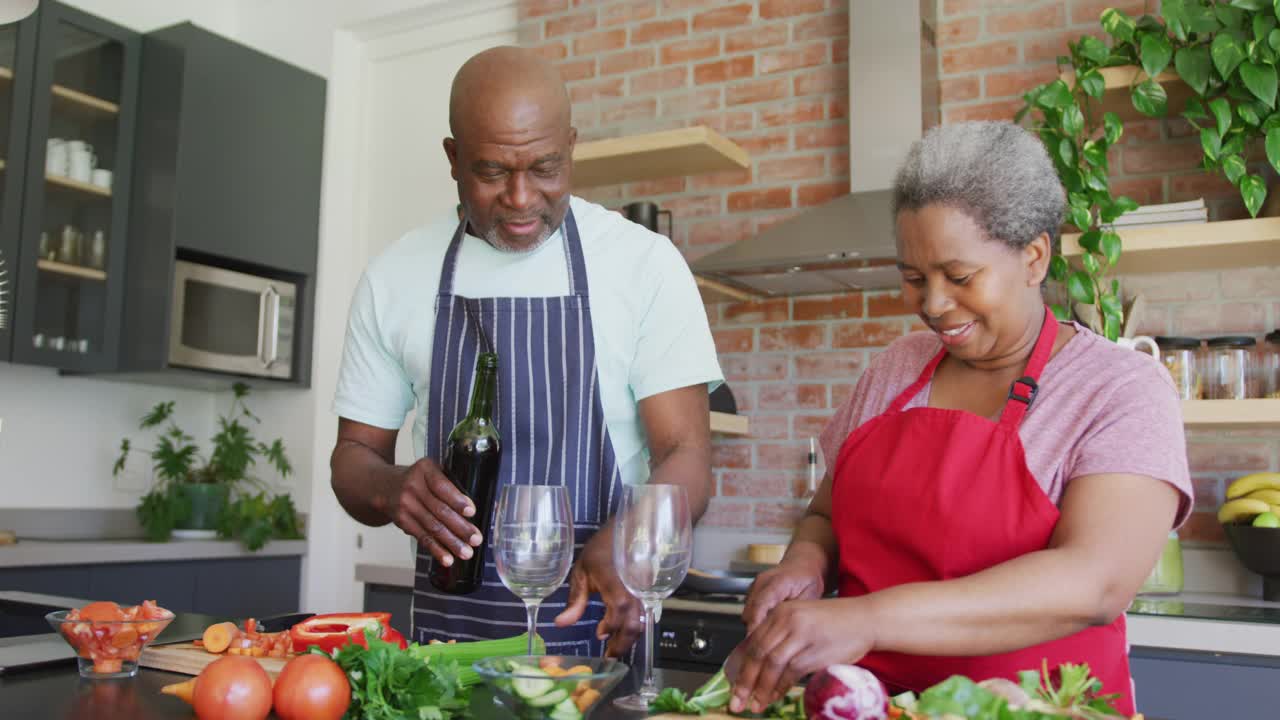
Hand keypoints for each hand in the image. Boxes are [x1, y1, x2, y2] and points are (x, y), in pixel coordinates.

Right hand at [374, 457, 480, 567]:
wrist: (385, 486)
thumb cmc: (418, 479)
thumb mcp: (431, 471)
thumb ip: (448, 483)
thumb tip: (471, 510)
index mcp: (424, 469)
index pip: (441, 486)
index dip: (457, 500)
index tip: (471, 512)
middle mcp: (412, 487)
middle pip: (439, 510)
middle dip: (460, 527)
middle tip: (476, 539)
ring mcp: (405, 505)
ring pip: (432, 527)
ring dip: (451, 542)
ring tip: (466, 553)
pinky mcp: (402, 522)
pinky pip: (422, 537)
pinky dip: (436, 549)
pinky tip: (448, 558)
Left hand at [554, 528, 642, 656]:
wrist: (629, 530)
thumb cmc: (603, 548)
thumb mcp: (582, 571)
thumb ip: (575, 599)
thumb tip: (560, 624)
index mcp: (614, 578)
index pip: (618, 607)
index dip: (610, 625)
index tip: (599, 634)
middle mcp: (633, 586)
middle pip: (634, 622)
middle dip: (623, 643)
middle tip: (609, 654)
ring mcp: (643, 589)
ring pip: (642, 620)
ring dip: (629, 637)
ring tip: (614, 645)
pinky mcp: (647, 592)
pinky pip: (644, 613)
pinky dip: (634, 626)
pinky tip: (622, 630)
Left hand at [726, 597, 875, 713]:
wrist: (866, 619)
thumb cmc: (837, 623)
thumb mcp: (803, 619)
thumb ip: (782, 635)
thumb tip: (761, 664)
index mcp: (781, 611)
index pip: (753, 642)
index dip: (741, 666)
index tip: (735, 684)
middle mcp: (787, 620)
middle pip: (758, 654)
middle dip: (744, 681)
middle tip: (736, 700)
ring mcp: (800, 635)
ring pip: (771, 665)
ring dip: (761, 689)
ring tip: (754, 704)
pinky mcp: (814, 651)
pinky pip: (790, 673)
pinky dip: (780, 687)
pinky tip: (775, 697)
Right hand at [742, 556, 825, 632]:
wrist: (803, 563)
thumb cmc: (807, 578)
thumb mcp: (809, 596)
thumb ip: (795, 613)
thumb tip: (785, 632)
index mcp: (778, 581)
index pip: (761, 603)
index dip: (757, 623)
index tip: (756, 639)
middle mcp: (762, 582)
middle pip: (749, 610)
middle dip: (754, 629)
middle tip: (763, 647)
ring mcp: (755, 585)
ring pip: (746, 612)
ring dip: (753, 625)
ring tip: (765, 639)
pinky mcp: (753, 591)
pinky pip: (748, 609)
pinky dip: (754, 620)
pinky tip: (765, 629)